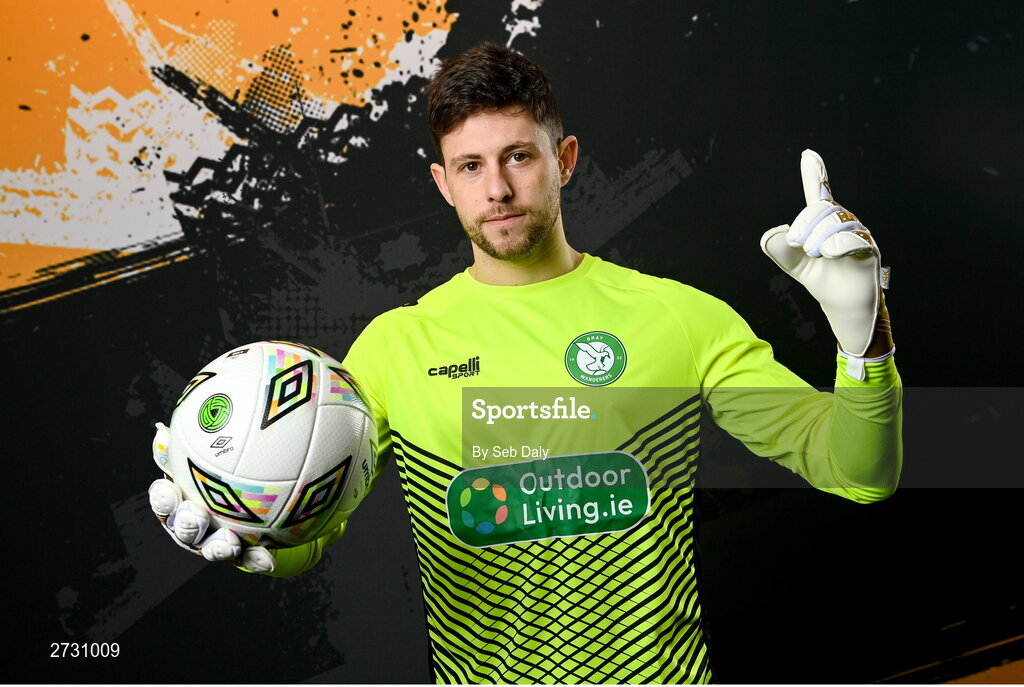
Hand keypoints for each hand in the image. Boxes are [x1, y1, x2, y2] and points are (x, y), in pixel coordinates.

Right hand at [148, 422, 275, 572]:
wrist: (264, 497)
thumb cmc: (229, 465)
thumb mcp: (213, 451)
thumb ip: (191, 442)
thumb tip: (161, 428)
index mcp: (181, 499)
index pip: (164, 499)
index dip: (163, 497)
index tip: (169, 489)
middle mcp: (192, 524)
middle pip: (182, 529)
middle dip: (186, 525)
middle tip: (196, 515)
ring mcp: (213, 543)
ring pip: (211, 550)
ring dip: (218, 548)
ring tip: (230, 542)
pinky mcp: (240, 556)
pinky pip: (248, 559)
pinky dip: (256, 559)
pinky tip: (268, 558)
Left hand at [760, 149, 889, 360]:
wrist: (843, 306)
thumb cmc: (823, 280)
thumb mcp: (795, 265)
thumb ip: (781, 249)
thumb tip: (774, 234)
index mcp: (824, 223)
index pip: (819, 194)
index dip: (814, 175)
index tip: (807, 155)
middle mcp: (843, 222)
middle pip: (821, 208)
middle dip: (804, 226)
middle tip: (800, 246)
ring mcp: (857, 233)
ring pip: (834, 222)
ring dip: (818, 238)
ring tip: (816, 255)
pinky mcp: (869, 248)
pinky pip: (852, 238)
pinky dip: (836, 244)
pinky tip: (829, 253)